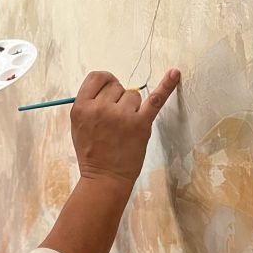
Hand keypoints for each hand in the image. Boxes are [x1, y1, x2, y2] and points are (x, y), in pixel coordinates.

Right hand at [69, 69, 180, 185]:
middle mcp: (101, 108)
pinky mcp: (141, 124)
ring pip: (133, 94)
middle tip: (114, 120)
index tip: (109, 90)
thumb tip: (108, 88)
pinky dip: (167, 86)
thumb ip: (89, 103)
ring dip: (131, 107)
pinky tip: (175, 74)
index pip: (97, 78)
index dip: (105, 83)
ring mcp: (122, 115)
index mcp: (81, 106)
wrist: (105, 178)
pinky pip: (155, 99)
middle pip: (117, 87)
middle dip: (117, 99)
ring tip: (125, 127)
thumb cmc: (92, 153)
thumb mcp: (77, 124)